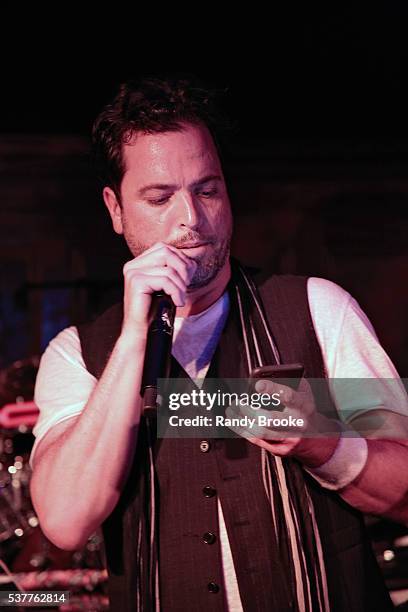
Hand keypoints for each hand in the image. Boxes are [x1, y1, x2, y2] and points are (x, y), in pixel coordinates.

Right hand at [121, 242, 196, 334]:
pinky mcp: (136, 282)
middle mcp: (133, 265)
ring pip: (168, 269)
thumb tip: (192, 263)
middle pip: (166, 252)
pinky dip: (176, 292)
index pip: (164, 248)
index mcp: (138, 263)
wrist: (141, 332)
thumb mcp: (168, 286)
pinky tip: (177, 302)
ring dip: (180, 285)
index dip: (180, 260)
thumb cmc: (155, 311)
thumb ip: (176, 271)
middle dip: (182, 269)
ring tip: (180, 299)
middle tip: (185, 287)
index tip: (186, 279)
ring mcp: (133, 272)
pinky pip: (165, 280)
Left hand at [225, 377, 341, 467]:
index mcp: (304, 406)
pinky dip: (242, 429)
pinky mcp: (279, 450)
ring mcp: (288, 439)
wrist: (315, 437)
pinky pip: (257, 440)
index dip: (273, 390)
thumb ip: (288, 381)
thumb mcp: (303, 391)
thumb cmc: (303, 408)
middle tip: (238, 402)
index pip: (289, 397)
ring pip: (260, 432)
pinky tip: (233, 420)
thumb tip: (263, 375)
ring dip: (241, 421)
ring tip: (230, 410)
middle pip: (270, 420)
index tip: (258, 385)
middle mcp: (297, 425)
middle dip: (250, 411)